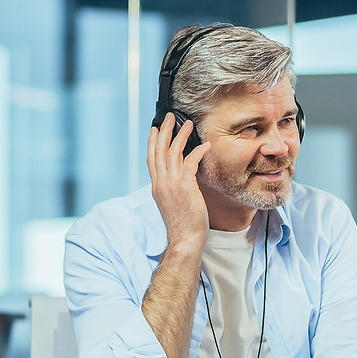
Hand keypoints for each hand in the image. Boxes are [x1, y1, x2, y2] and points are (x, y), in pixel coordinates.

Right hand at [147, 113, 211, 255]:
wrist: (184, 240)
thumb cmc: (182, 226)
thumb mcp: (172, 204)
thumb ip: (173, 188)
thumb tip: (181, 178)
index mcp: (157, 187)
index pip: (151, 159)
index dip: (152, 142)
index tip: (155, 129)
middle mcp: (161, 183)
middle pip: (159, 150)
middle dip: (164, 131)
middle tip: (169, 117)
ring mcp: (171, 184)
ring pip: (173, 152)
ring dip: (181, 136)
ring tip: (188, 124)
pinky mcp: (184, 186)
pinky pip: (190, 162)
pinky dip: (198, 151)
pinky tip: (205, 145)